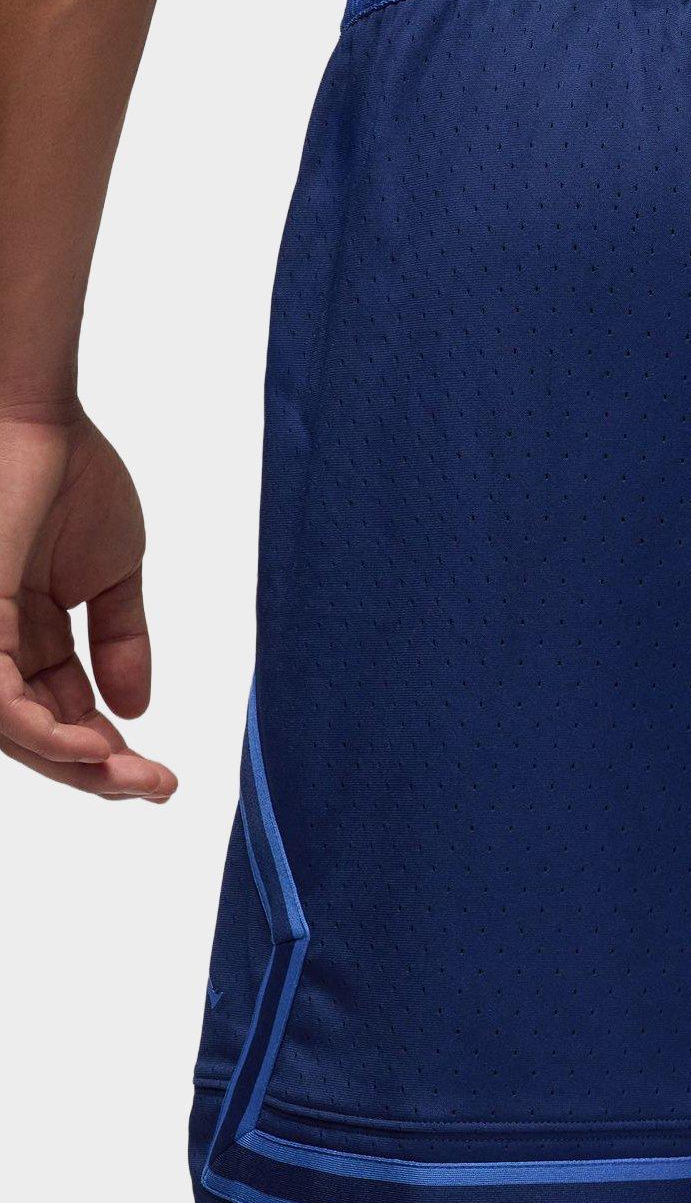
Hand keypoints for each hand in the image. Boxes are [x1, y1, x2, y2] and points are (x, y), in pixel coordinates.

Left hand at [0, 407, 175, 798]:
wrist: (33, 417)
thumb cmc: (66, 473)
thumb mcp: (114, 575)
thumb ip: (123, 642)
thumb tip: (136, 709)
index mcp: (24, 631)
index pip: (61, 709)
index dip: (107, 748)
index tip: (162, 773)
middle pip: (38, 733)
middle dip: (97, 769)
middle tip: (155, 786)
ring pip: (18, 732)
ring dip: (77, 765)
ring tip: (133, 776)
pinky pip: (0, 707)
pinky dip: (48, 736)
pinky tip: (95, 748)